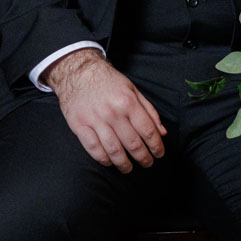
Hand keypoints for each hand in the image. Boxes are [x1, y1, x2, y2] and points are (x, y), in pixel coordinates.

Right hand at [44, 49, 166, 172]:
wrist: (78, 72)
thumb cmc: (108, 82)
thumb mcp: (133, 90)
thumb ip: (149, 111)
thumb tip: (162, 132)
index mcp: (128, 102)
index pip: (148, 131)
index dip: (156, 146)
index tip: (159, 154)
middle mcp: (113, 112)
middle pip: (133, 144)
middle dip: (143, 158)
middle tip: (147, 163)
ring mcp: (95, 120)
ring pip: (114, 150)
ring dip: (124, 164)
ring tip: (129, 168)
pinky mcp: (80, 125)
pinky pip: (94, 149)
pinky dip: (103, 159)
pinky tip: (110, 162)